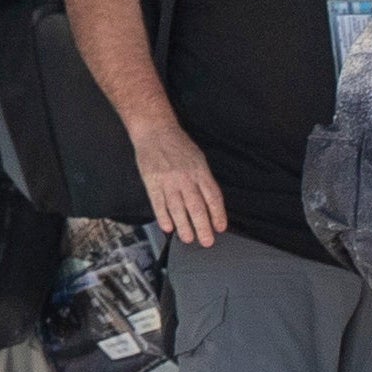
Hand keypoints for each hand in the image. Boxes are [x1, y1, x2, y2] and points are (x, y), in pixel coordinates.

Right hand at [133, 116, 225, 247]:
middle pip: (196, 206)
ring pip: (177, 208)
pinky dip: (163, 217)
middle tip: (206, 241)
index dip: (218, 214)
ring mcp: (167, 180)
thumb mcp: (198, 159)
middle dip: (202, 226)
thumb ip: (204, 180)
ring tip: (188, 238)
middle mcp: (185, 177)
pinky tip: (168, 228)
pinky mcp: (151, 182)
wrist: (154, 131)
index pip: (212, 196)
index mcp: (200, 171)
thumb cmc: (178, 146)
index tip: (220, 228)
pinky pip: (158, 203)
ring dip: (184, 226)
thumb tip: (211, 205)